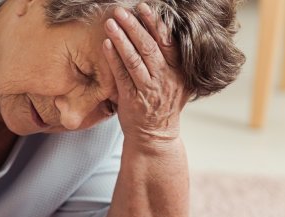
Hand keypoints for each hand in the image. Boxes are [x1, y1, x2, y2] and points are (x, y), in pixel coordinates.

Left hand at [103, 3, 190, 149]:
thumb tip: (164, 32)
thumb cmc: (162, 105)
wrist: (155, 136)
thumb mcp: (177, 82)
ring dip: (121, 38)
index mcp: (178, 71)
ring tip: (110, 22)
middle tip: (121, 10)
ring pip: (135, 59)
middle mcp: (165, 78)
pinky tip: (106, 44)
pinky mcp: (132, 99)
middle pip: (150, 47)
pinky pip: (121, 75)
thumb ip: (172, 60)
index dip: (155, 24)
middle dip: (134, 26)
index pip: (168, 42)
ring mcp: (148, 89)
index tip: (144, 8)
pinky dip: (113, 58)